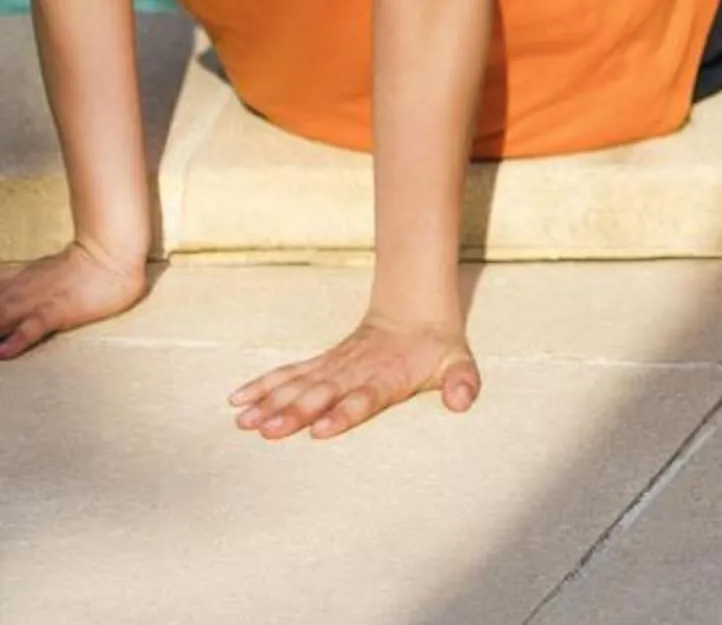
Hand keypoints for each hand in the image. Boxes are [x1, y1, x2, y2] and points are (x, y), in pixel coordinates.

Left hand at [0, 237, 152, 357]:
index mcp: (16, 280)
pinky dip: (15, 341)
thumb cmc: (83, 264)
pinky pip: (31, 328)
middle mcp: (19, 291)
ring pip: (0, 317)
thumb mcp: (43, 269)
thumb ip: (23, 279)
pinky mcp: (58, 312)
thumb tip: (9, 287)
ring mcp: (37, 301)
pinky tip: (3, 353)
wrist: (114, 253)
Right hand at [229, 315, 479, 440]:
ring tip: (244, 422)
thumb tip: (463, 401)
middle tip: (268, 431)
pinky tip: (238, 400)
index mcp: (387, 378)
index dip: (343, 413)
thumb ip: (461, 382)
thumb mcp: (458, 362)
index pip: (364, 398)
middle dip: (295, 413)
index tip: (320, 429)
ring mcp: (335, 367)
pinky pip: (289, 373)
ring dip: (271, 402)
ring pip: (299, 384)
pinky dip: (264, 385)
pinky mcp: (322, 363)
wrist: (414, 309)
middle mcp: (356, 372)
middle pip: (323, 394)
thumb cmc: (437, 347)